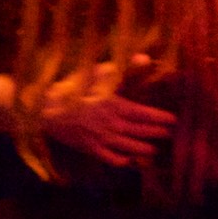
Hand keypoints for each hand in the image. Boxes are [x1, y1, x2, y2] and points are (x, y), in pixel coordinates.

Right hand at [40, 57, 174, 168]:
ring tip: (153, 149)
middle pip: (143, 132)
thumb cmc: (71, 88)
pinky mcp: (92, 149)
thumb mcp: (95, 74)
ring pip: (133, 149)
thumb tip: (145, 57)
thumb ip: (122, 69)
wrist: (44, 109)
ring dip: (146, 149)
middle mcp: (112, 124)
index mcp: (115, 105)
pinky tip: (129, 159)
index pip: (146, 115)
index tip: (173, 120)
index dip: (162, 119)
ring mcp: (102, 139)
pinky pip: (114, 160)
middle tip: (168, 134)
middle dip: (158, 134)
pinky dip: (124, 161)